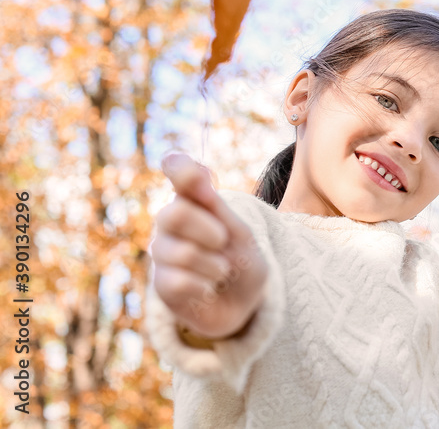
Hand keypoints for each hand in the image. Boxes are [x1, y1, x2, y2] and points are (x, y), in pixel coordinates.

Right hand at [151, 153, 267, 339]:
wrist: (245, 304)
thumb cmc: (242, 261)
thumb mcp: (240, 233)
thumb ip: (217, 207)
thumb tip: (197, 171)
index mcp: (194, 200)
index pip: (178, 171)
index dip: (181, 167)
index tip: (193, 172)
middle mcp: (171, 222)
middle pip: (175, 214)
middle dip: (210, 231)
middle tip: (224, 243)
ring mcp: (163, 252)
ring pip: (181, 252)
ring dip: (214, 265)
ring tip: (222, 272)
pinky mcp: (161, 284)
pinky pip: (178, 281)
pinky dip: (204, 286)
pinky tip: (208, 289)